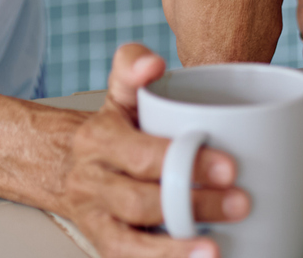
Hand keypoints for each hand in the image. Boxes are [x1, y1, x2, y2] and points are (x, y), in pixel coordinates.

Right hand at [54, 44, 248, 257]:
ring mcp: (96, 219)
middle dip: (192, 206)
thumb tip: (153, 63)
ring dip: (173, 251)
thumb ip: (133, 65)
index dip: (186, 163)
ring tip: (213, 251)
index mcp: (100, 140)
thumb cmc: (109, 128)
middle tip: (240, 203)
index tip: (230, 167)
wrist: (62, 164)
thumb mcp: (119, 91)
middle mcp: (93, 183)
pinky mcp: (103, 244)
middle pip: (140, 201)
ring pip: (127, 243)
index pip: (143, 155)